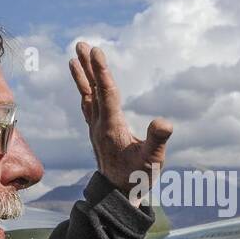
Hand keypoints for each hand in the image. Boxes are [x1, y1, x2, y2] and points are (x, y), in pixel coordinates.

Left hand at [68, 41, 172, 203]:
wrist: (119, 195)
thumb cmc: (138, 177)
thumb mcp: (152, 160)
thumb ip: (158, 140)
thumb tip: (164, 122)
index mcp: (112, 127)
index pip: (106, 93)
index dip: (101, 71)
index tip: (95, 51)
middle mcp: (100, 125)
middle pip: (93, 89)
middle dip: (87, 66)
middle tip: (80, 43)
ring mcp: (96, 128)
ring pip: (88, 96)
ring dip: (82, 75)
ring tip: (75, 56)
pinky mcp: (98, 132)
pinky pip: (89, 105)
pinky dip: (85, 90)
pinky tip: (84, 85)